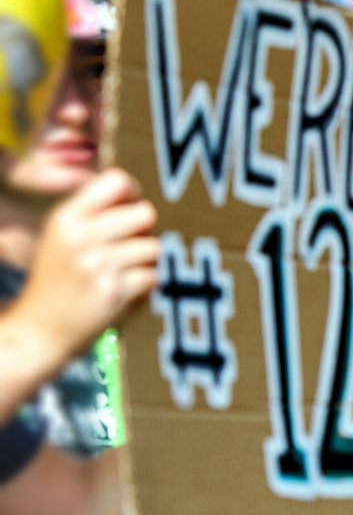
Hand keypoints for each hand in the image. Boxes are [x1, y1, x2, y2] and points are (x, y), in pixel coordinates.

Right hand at [16, 169, 156, 364]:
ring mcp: (97, 265)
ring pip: (153, 247)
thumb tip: (138, 195)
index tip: (130, 210)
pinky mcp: (114, 292)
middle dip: (142, 231)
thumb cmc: (56, 281)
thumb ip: (93, 214)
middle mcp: (80, 238)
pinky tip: (123, 290)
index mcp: (65, 219)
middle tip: (127, 247)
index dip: (132, 194)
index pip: (115, 182)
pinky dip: (144, 285)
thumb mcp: (60, 238)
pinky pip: (153, 276)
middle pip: (145, 213)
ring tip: (122, 272)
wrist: (37, 332)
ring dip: (145, 261)